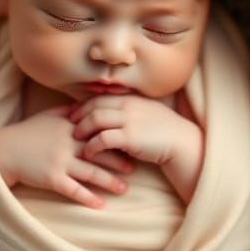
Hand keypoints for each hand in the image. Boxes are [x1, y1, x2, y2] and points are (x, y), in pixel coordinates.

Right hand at [0, 105, 134, 208]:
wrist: (4, 150)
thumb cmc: (28, 132)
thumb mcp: (49, 116)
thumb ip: (71, 111)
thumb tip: (91, 105)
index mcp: (70, 127)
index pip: (99, 131)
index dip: (116, 136)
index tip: (132, 141)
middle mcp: (68, 143)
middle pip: (100, 152)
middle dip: (120, 160)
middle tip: (137, 166)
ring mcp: (60, 161)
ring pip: (91, 173)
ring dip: (110, 181)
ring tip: (124, 189)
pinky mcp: (52, 178)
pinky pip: (74, 190)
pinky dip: (88, 198)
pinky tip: (101, 205)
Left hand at [69, 95, 204, 202]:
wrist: (181, 143)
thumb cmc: (164, 131)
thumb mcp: (146, 112)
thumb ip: (129, 109)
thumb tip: (110, 112)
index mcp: (131, 98)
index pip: (100, 97)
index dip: (83, 105)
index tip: (73, 113)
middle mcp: (128, 106)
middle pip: (94, 106)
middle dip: (78, 116)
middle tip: (69, 126)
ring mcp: (129, 120)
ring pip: (95, 120)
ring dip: (82, 130)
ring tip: (75, 139)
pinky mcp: (130, 138)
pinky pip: (102, 139)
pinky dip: (92, 146)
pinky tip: (88, 153)